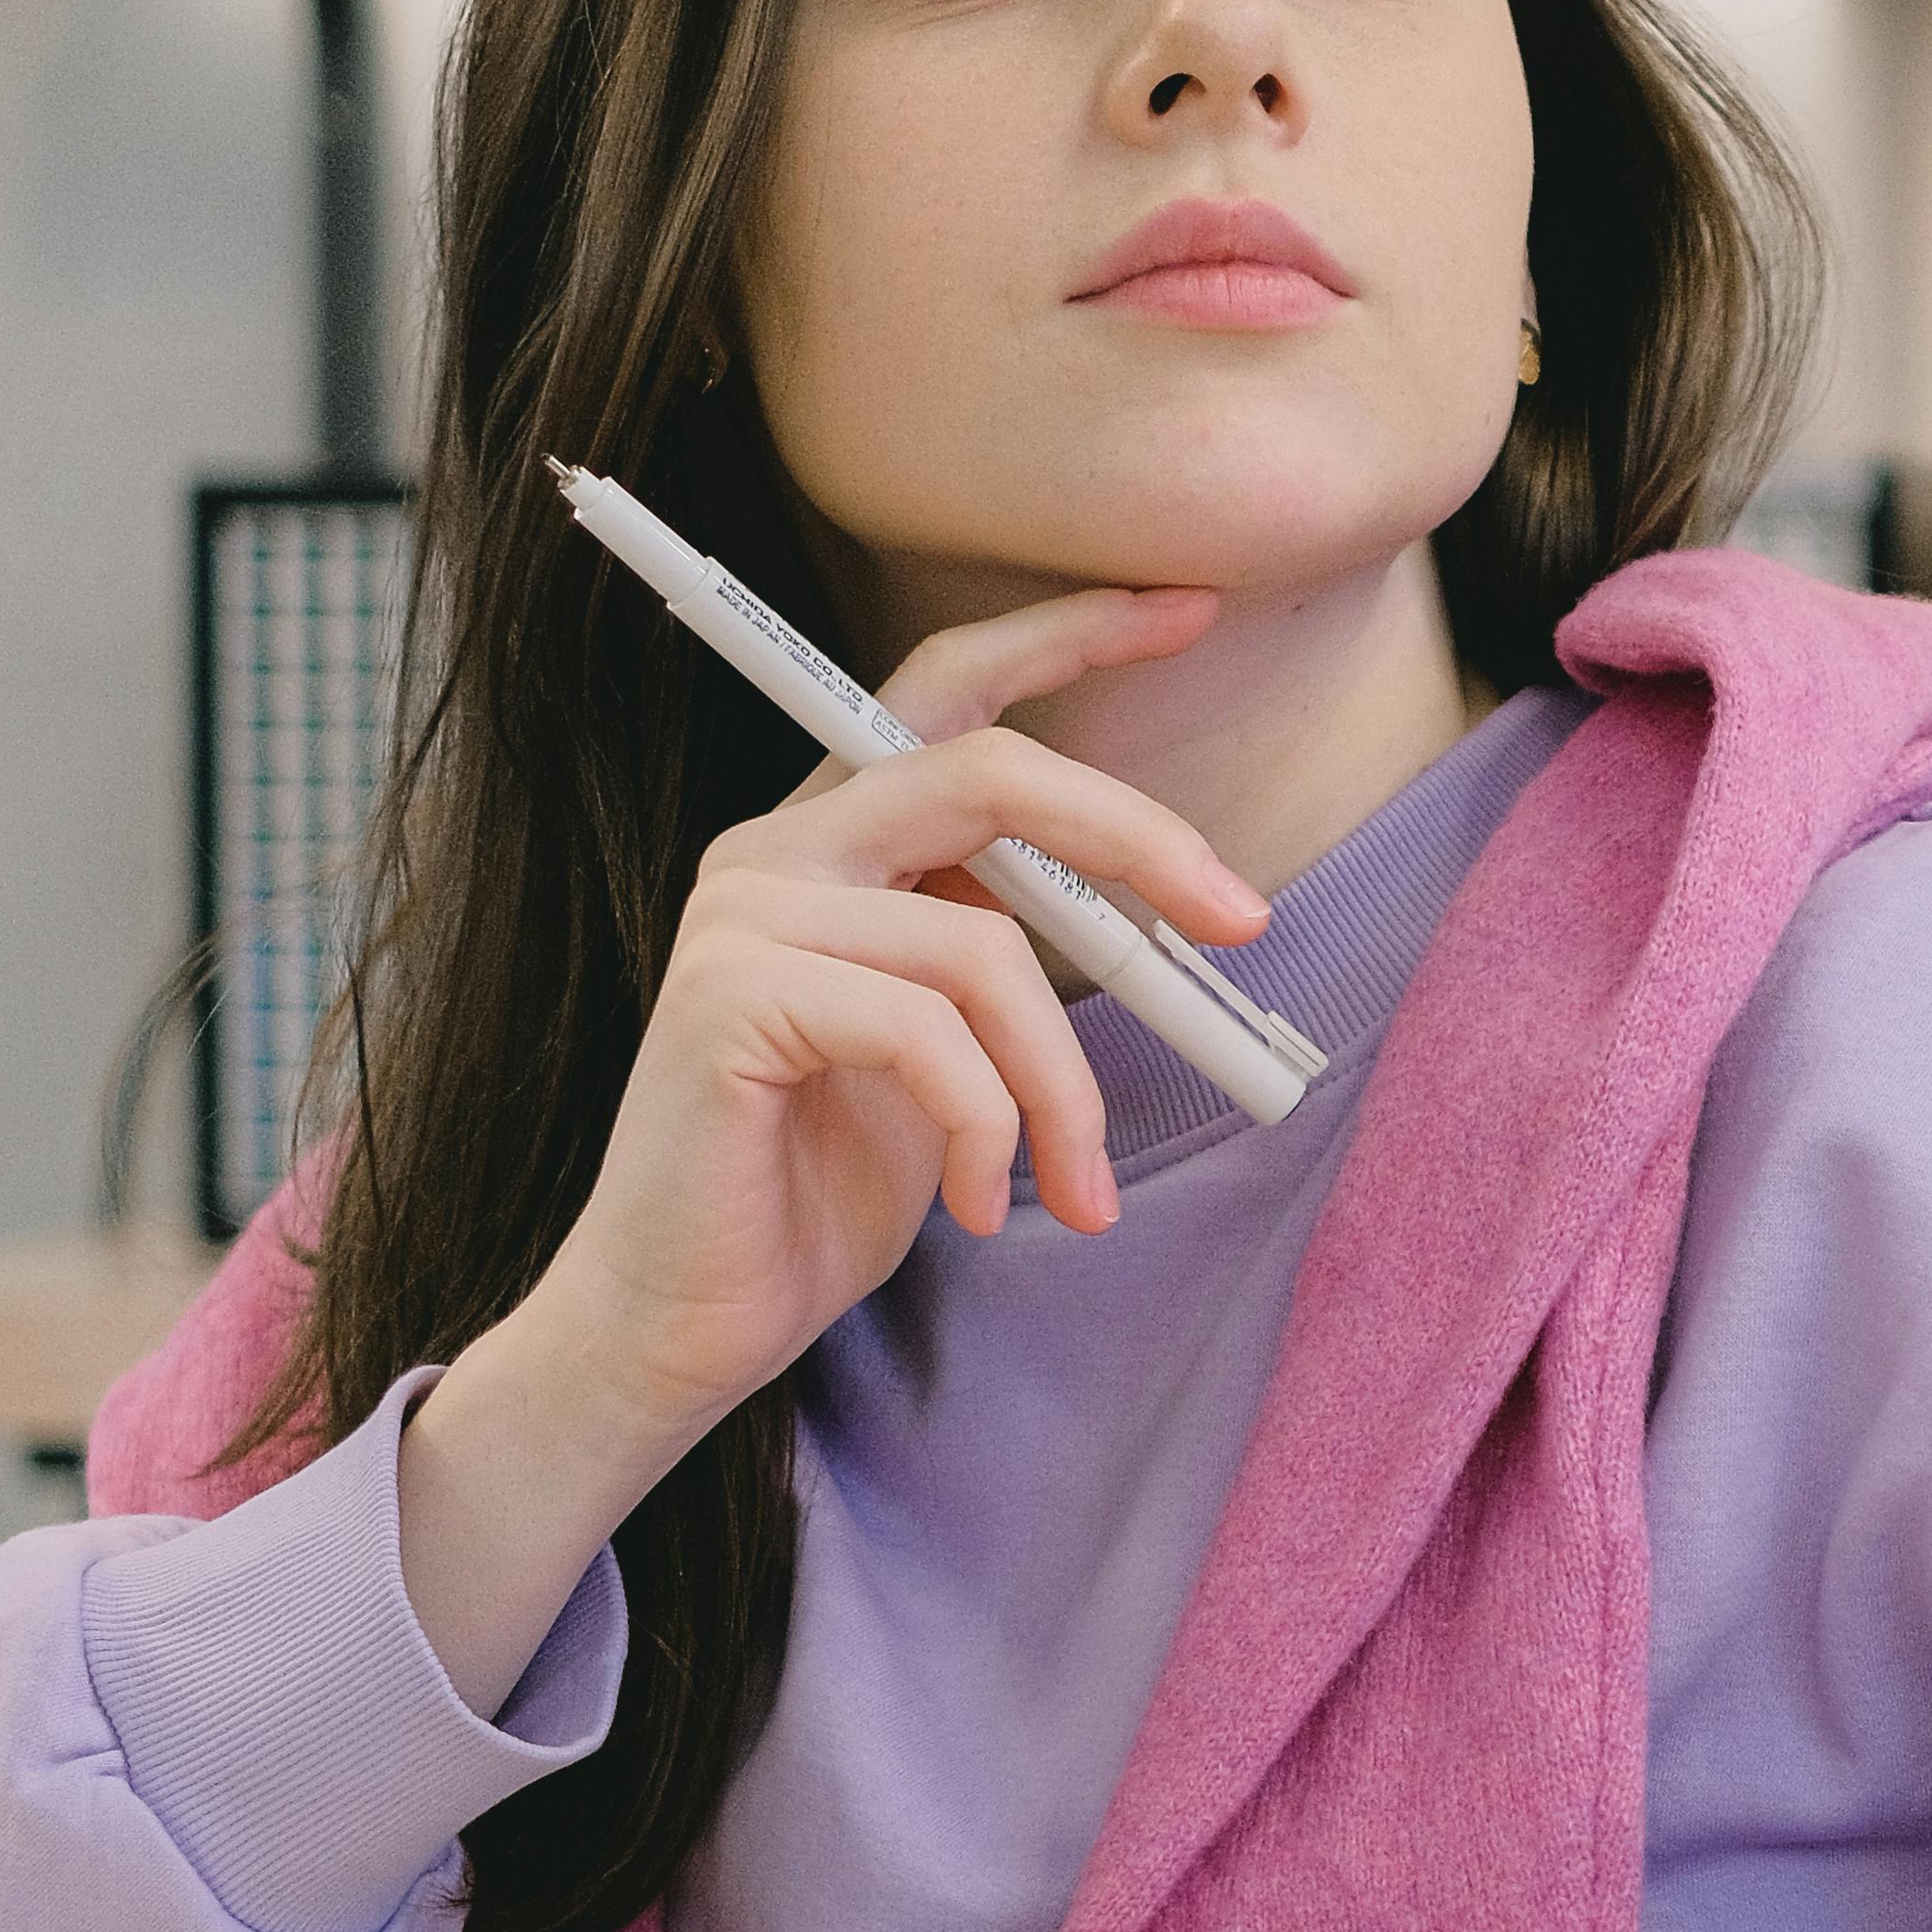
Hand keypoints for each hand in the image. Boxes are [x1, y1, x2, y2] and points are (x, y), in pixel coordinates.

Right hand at [397, 581, 1236, 1714]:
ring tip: (1076, 1189)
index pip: (949, 689)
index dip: (1071, 634)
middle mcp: (779, 849)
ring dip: (1064, 1084)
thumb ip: (1010, 965)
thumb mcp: (952, 1061)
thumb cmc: (817, 1194)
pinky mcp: (729, 996)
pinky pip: (926, 1031)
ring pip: (982, 944)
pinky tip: (981, 1206)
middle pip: (989, 771)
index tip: (1195, 607)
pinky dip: (987, 1128)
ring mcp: (743, 913)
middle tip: (1248, 923)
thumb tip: (1166, 924)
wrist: (684, 1324)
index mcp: (835, 844)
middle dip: (1139, 841)